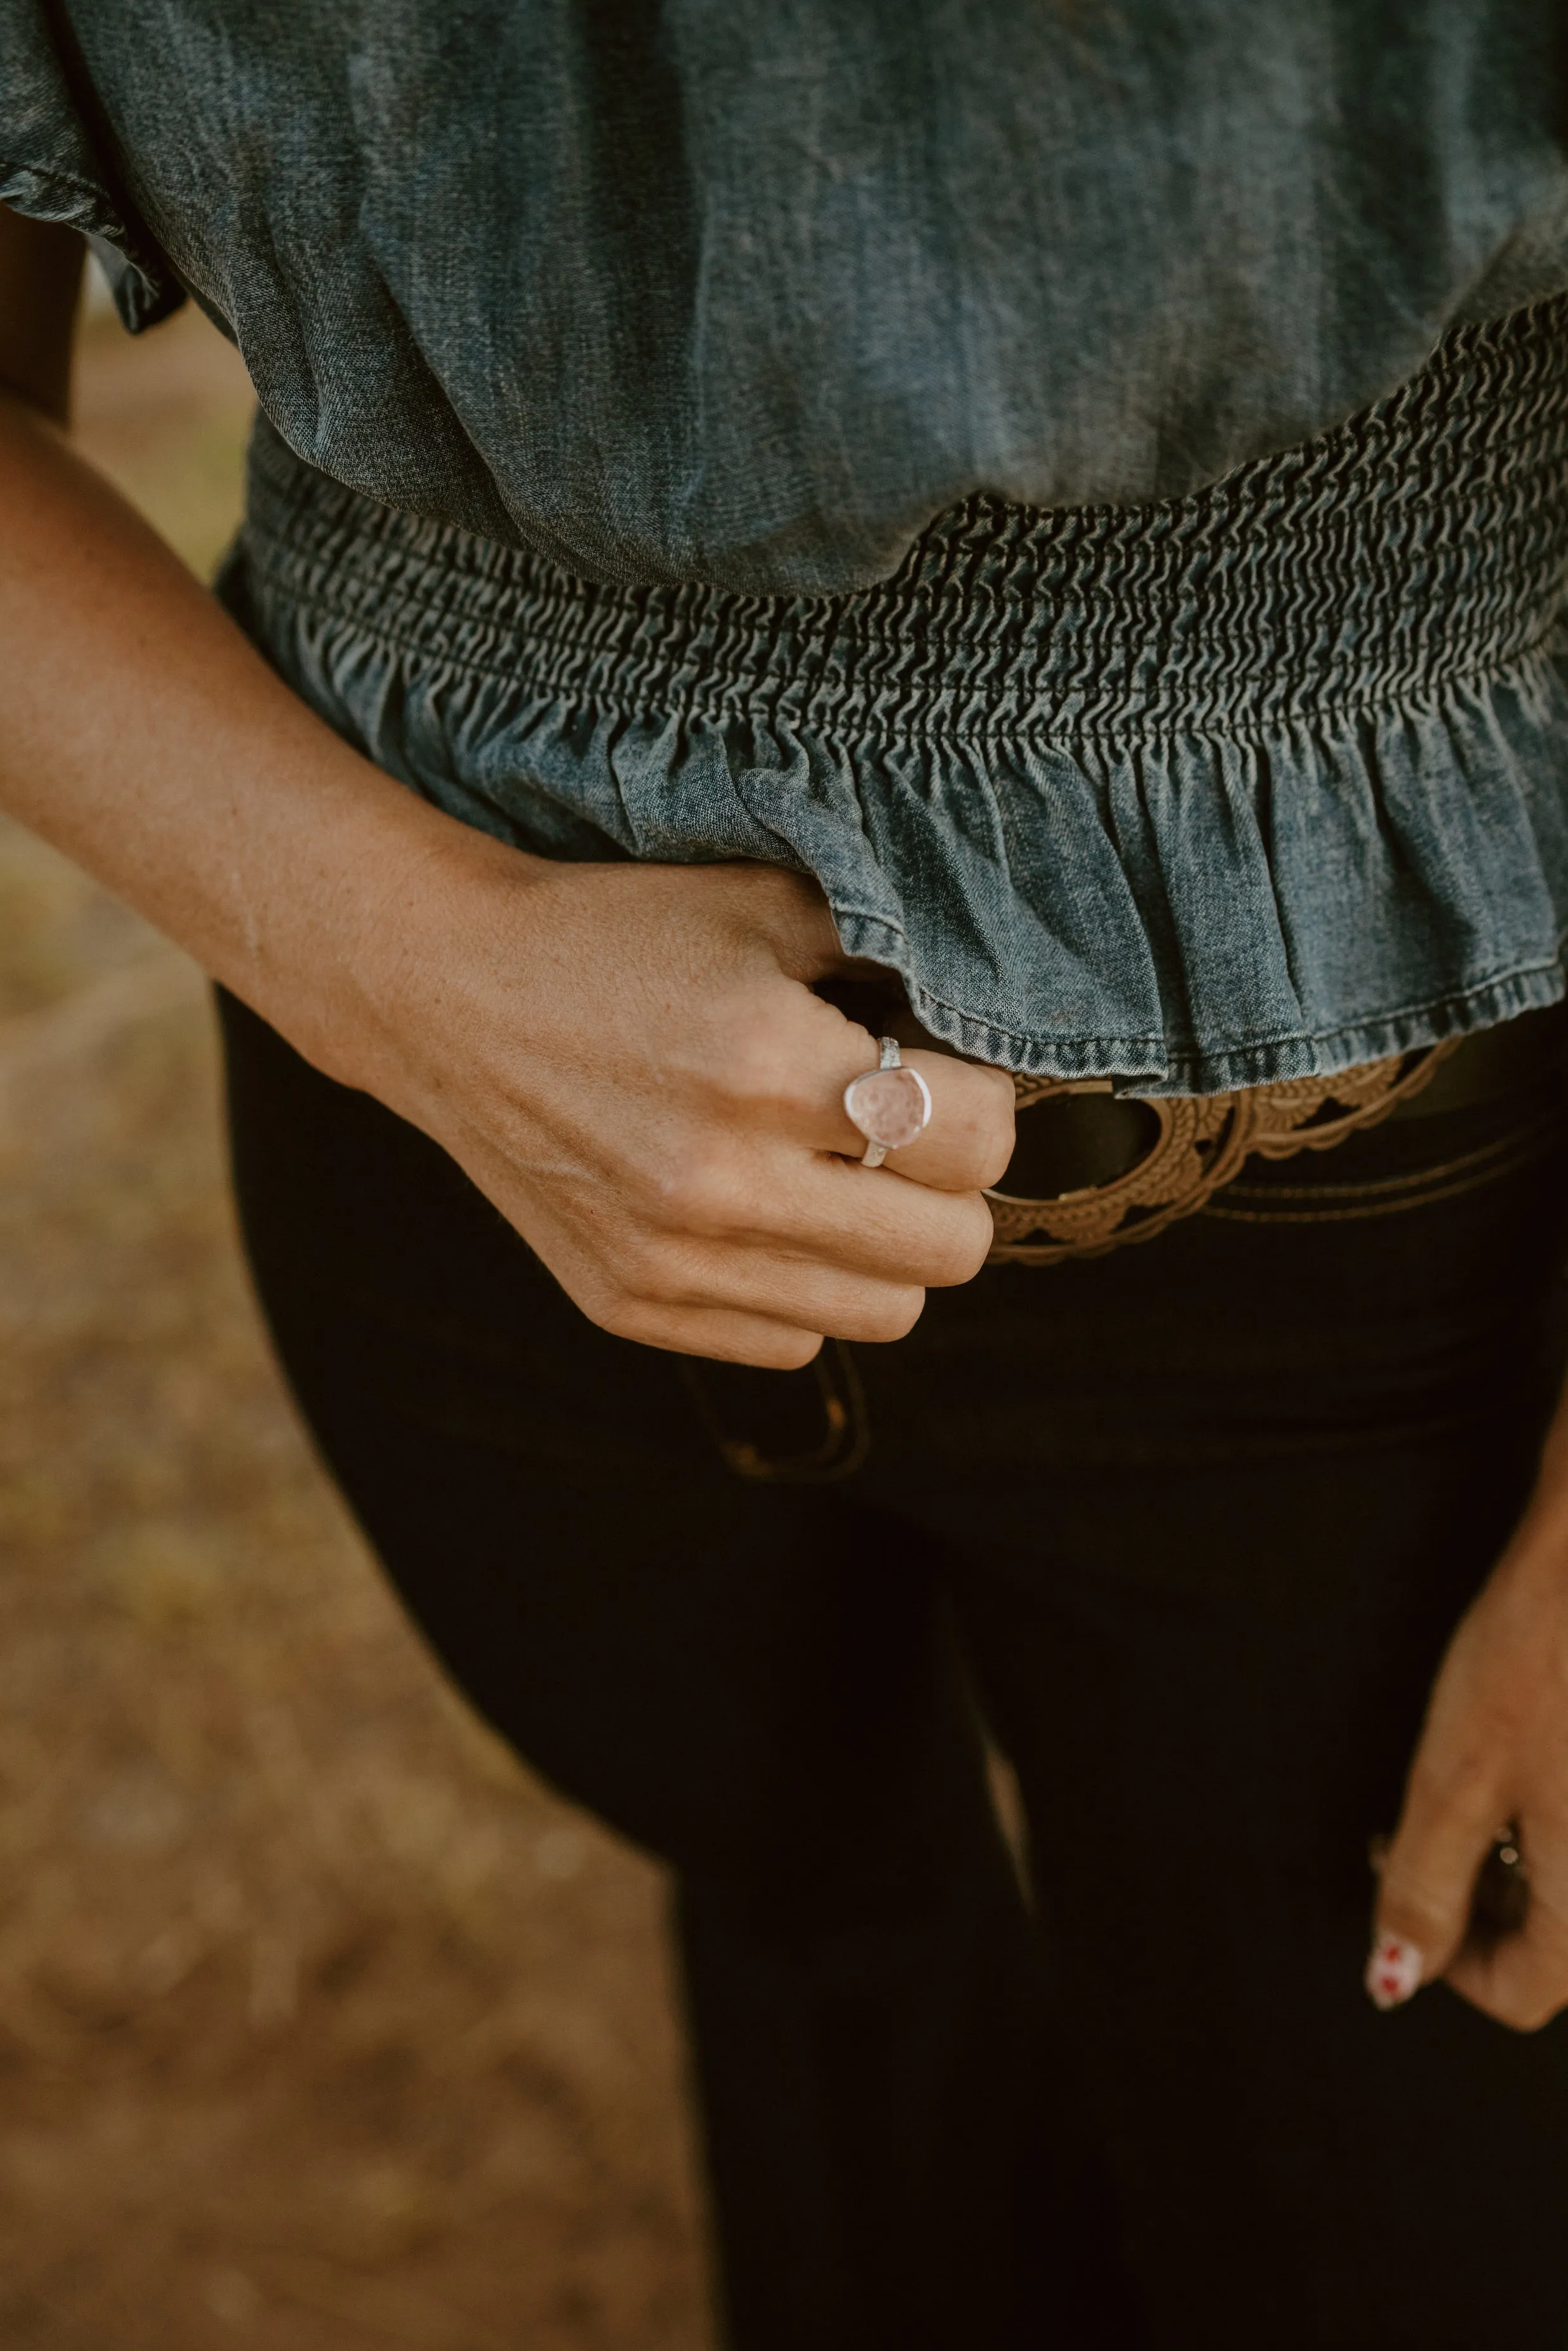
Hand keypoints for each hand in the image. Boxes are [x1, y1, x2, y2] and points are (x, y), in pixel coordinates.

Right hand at [346, 836, 1013, 1366]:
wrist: (448, 999)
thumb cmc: (614, 936)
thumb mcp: (758, 905)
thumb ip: (885, 952)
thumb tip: (987, 1008)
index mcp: (765, 1065)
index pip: (976, 1139)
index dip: (988, 1102)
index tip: (954, 1076)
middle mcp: (723, 1181)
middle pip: (952, 1248)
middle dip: (955, 1187)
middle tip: (916, 1137)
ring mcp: (674, 1261)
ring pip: (887, 1314)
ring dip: (890, 1251)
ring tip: (848, 1183)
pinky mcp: (633, 1307)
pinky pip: (792, 1342)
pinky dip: (804, 1288)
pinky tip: (768, 1217)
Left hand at [1370, 1405, 1567, 2028]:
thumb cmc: (1543, 1653)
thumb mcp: (1457, 1775)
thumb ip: (1425, 1886)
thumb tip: (1393, 1983)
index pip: (1521, 1994)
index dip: (1441, 1955)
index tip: (1396, 1873)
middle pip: (1553, 1945)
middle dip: (1478, 1902)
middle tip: (1419, 1828)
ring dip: (1511, 1858)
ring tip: (1469, 1778)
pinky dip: (1548, 1814)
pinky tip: (1521, 1747)